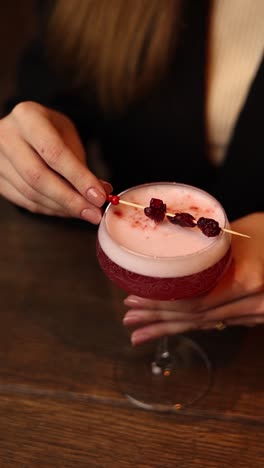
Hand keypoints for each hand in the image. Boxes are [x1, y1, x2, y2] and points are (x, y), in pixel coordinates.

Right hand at [0, 101, 111, 222]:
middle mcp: (6, 136)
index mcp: (27, 116)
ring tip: (86, 212)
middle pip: (38, 177)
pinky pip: (25, 202)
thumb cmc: (49, 131)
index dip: (78, 178)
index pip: (54, 153)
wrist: (21, 130)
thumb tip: (101, 193)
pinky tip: (67, 210)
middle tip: (94, 213)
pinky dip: (50, 210)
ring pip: (31, 193)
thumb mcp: (67, 135)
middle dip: (70, 199)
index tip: (99, 197)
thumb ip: (81, 164)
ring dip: (62, 208)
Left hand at [123, 212, 263, 344]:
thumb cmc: (262, 233)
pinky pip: (216, 323)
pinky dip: (189, 325)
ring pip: (204, 325)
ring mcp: (256, 314)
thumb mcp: (232, 238)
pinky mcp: (252, 316)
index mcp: (248, 281)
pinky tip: (168, 327)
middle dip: (159, 320)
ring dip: (170, 328)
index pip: (195, 302)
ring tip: (140, 333)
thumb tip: (161, 264)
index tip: (135, 300)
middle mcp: (253, 304)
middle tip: (130, 319)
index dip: (162, 305)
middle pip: (196, 318)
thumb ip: (204, 257)